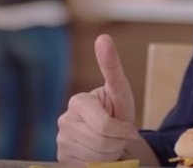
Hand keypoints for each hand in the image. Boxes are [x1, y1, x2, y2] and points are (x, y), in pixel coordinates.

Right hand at [56, 34, 138, 165]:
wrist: (110, 134)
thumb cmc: (117, 109)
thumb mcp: (120, 90)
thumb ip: (112, 65)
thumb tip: (103, 37)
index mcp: (78, 102)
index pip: (104, 125)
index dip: (122, 131)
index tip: (131, 130)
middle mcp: (64, 121)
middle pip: (101, 143)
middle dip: (117, 142)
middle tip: (119, 136)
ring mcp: (61, 141)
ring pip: (96, 157)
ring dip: (110, 154)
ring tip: (109, 143)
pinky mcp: (62, 158)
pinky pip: (87, 167)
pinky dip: (99, 164)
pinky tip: (98, 154)